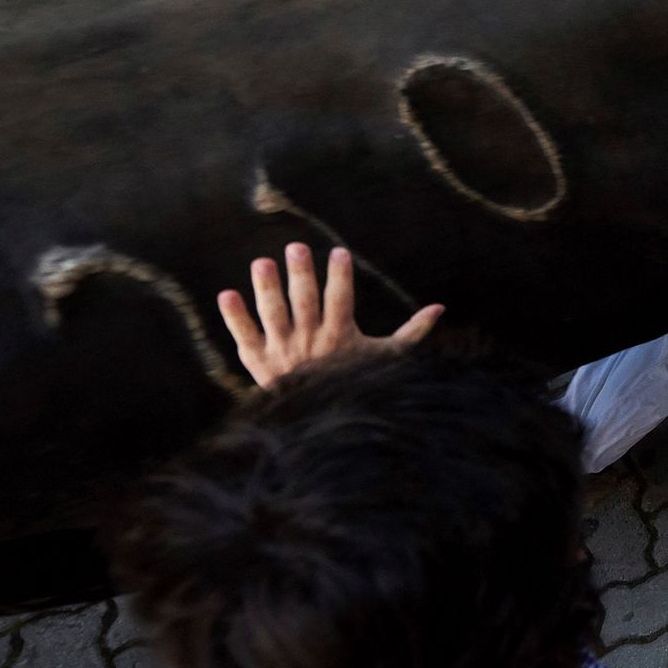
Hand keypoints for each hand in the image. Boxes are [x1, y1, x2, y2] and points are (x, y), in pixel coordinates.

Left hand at [217, 242, 443, 387]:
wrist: (318, 420)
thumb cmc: (355, 379)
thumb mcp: (385, 357)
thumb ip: (412, 332)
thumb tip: (440, 307)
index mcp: (339, 337)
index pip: (339, 301)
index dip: (339, 277)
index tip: (339, 253)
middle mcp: (309, 341)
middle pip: (304, 303)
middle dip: (300, 275)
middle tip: (295, 248)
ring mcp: (282, 350)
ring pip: (273, 315)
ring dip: (266, 289)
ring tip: (262, 262)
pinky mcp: (258, 361)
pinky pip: (245, 336)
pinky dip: (235, 317)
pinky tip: (227, 294)